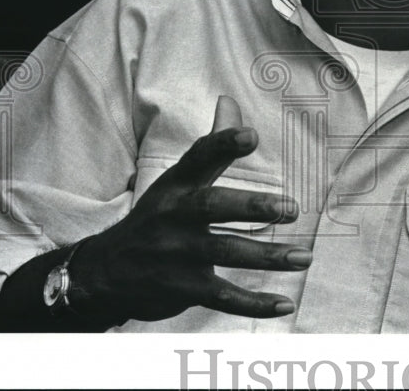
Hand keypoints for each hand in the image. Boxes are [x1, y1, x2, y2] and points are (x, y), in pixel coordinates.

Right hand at [70, 96, 310, 325]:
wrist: (105, 273)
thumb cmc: (157, 217)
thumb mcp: (176, 180)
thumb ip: (210, 146)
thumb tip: (230, 103)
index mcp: (175, 185)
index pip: (198, 158)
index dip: (222, 144)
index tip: (250, 135)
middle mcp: (173, 216)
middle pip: (211, 207)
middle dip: (252, 207)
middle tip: (292, 208)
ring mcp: (175, 254)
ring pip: (224, 252)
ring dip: (267, 256)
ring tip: (304, 257)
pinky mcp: (181, 288)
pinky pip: (221, 296)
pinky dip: (253, 303)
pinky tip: (285, 304)